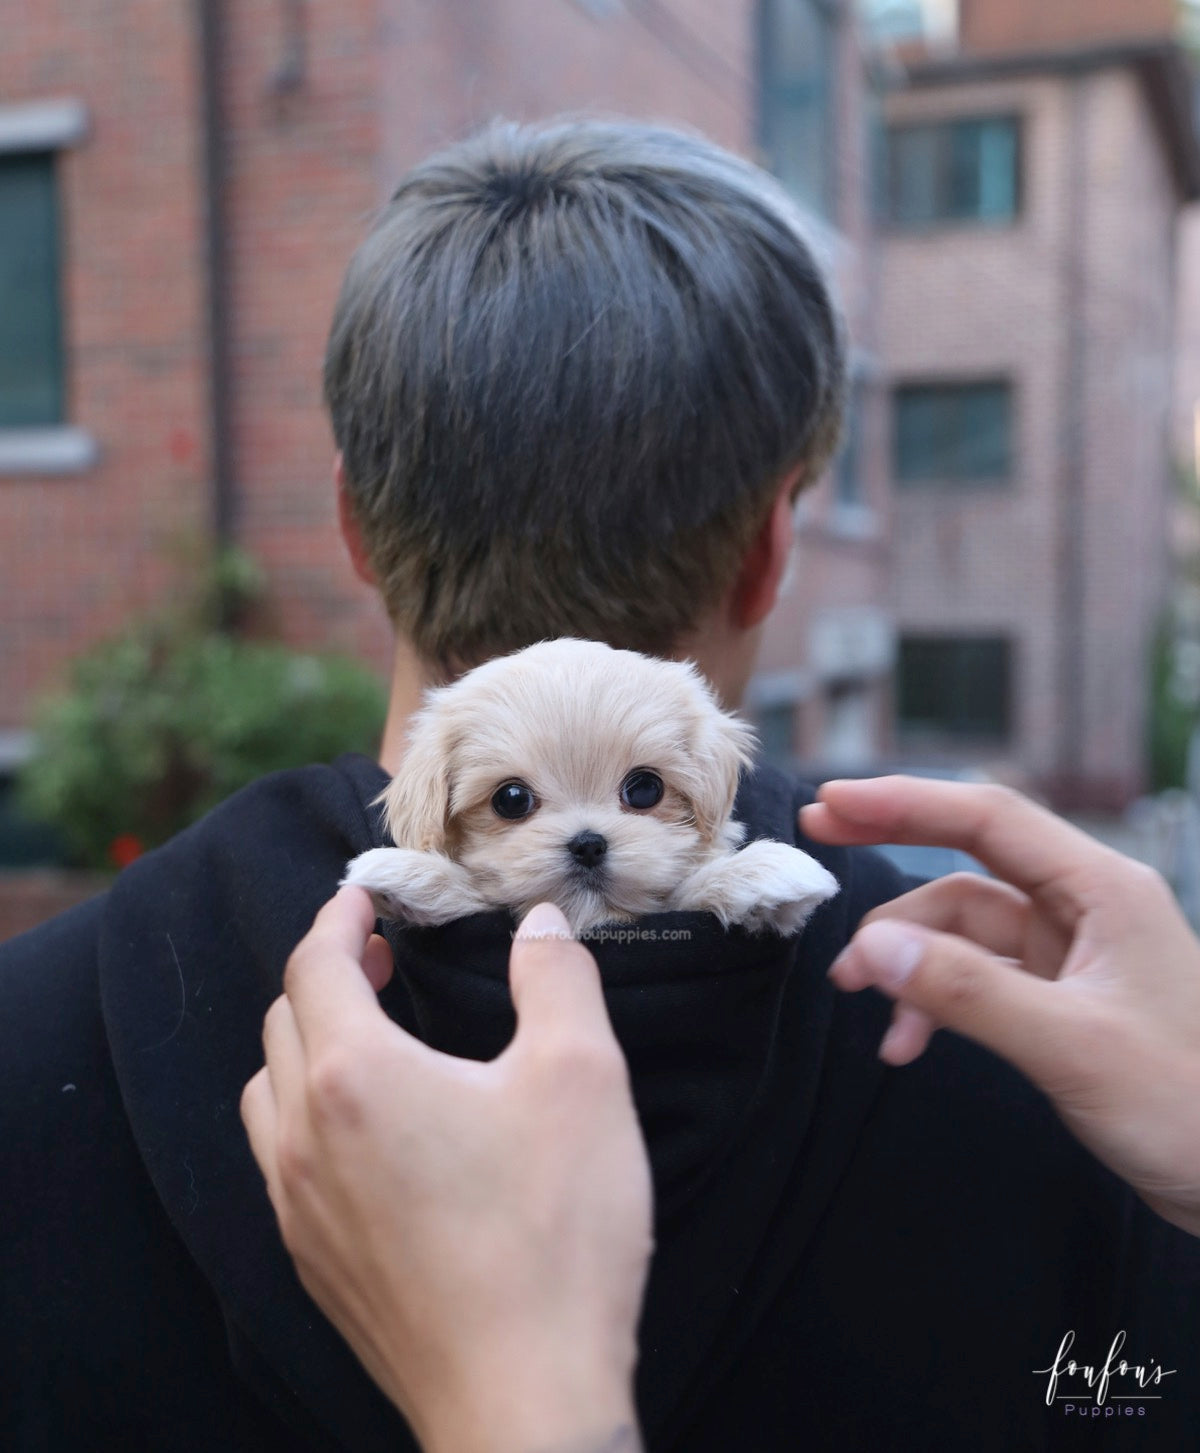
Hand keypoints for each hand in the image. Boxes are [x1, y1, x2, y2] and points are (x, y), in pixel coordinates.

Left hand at [241, 889, 650, 1452]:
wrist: (523, 1404)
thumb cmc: (553, 1240)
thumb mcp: (582, 1081)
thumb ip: (557, 980)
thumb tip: (539, 925)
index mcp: (356, 1078)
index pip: (315, 964)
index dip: (339, 916)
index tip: (365, 895)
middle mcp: (305, 1138)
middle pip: (283, 1021)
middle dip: (325, 971)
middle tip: (379, 954)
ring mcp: (299, 1209)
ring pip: (268, 1093)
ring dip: (307, 1042)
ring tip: (367, 1031)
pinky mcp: (315, 1264)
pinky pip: (281, 1160)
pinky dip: (308, 1112)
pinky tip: (370, 1130)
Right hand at [801, 777, 1199, 1238]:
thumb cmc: (1189, 1109)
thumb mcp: (1072, 1046)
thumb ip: (967, 992)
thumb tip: (870, 946)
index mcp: (1103, 890)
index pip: (989, 817)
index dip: (904, 801)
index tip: (832, 803)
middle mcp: (1086, 908)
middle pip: (969, 859)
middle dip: (892, 853)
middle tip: (818, 839)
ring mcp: (1073, 955)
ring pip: (965, 927)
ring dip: (907, 955)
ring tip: (854, 993)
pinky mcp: (1063, 1001)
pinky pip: (978, 979)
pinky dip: (935, 1001)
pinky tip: (906, 1043)